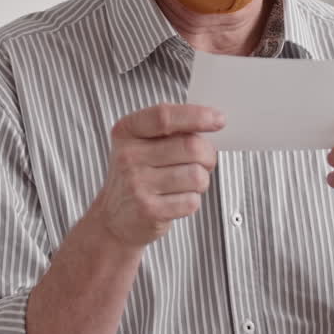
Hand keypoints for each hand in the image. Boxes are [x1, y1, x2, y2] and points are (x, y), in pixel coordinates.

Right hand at [95, 104, 222, 247]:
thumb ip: (170, 130)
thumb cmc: (136, 175)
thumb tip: (211, 122)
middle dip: (207, 155)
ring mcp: (137, 184)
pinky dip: (192, 201)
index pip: (164, 116)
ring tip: (185, 183)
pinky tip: (176, 200)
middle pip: (190, 146)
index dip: (196, 116)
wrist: (115, 218)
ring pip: (196, 175)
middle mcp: (128, 156)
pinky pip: (192, 201)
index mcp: (127, 131)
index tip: (219, 119)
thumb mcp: (141, 144)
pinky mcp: (149, 210)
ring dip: (201, 181)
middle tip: (204, 161)